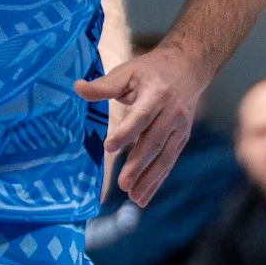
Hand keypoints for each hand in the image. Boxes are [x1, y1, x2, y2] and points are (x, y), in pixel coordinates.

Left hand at [75, 44, 201, 207]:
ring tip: (134, 196)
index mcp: (157, 94)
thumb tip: (77, 88)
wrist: (188, 67)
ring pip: (165, 156)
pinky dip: (158, 180)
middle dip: (139, 164)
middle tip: (122, 184)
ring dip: (150, 178)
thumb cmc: (151, 70)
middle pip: (155, 141)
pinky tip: (144, 196)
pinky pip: (170, 161)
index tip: (108, 147)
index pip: (142, 116)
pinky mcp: (182, 138)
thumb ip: (104, 85)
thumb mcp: (128, 71)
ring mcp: (180, 127)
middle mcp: (172, 113)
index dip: (127, 132)